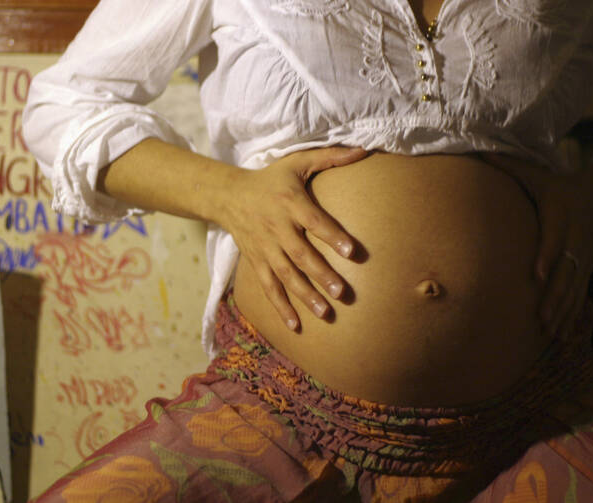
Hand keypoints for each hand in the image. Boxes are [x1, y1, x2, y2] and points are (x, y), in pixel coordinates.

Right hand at [224, 146, 367, 330]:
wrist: (228, 196)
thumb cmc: (270, 179)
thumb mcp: (296, 162)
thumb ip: (330, 157)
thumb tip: (364, 150)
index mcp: (290, 203)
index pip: (314, 221)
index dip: (332, 236)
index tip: (352, 251)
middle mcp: (277, 228)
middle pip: (301, 255)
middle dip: (321, 275)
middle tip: (343, 292)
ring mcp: (265, 249)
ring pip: (286, 277)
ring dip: (305, 296)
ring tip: (326, 313)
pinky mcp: (257, 262)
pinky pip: (269, 288)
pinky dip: (281, 307)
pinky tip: (296, 325)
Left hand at [479, 153, 592, 339]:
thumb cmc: (555, 185)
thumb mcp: (535, 173)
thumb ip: (508, 165)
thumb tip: (480, 151)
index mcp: (561, 214)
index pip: (554, 238)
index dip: (547, 256)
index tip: (538, 275)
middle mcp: (575, 238)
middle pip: (566, 270)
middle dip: (554, 295)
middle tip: (541, 317)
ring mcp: (582, 256)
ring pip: (574, 287)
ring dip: (562, 311)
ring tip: (550, 332)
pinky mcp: (585, 268)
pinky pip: (579, 293)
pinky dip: (571, 314)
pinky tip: (559, 333)